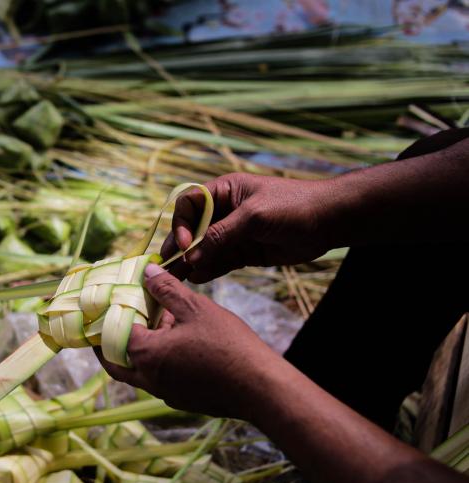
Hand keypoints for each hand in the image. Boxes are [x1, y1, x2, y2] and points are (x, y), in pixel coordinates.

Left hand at [97, 263, 282, 418]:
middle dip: (111, 346)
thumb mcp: (195, 308)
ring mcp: (166, 393)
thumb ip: (166, 289)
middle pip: (117, 364)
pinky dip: (160, 363)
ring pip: (140, 374)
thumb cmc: (228, 344)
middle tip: (112, 326)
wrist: (261, 387)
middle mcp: (149, 380)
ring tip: (156, 326)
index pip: (116, 334)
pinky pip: (161, 381)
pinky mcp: (183, 401)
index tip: (119, 301)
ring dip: (141, 352)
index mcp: (146, 356)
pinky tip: (180, 343)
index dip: (118, 314)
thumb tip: (147, 271)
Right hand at [161, 173, 335, 282]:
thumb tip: (191, 256)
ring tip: (177, 278)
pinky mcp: (244, 253)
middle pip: (191, 229)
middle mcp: (224, 211)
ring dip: (190, 262)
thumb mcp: (253, 216)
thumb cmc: (292, 206)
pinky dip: (208, 270)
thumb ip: (220, 235)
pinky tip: (198, 278)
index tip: (183, 243)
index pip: (189, 204)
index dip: (180, 223)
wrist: (329, 221)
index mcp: (223, 191)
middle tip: (166, 266)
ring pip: (203, 249)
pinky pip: (219, 262)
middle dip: (179, 247)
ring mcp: (233, 233)